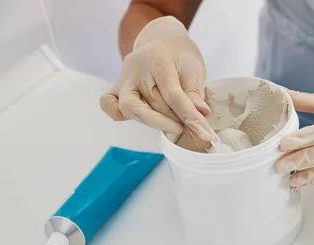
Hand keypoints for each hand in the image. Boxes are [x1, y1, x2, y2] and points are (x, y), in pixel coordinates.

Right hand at [100, 16, 216, 150]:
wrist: (162, 43)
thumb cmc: (179, 56)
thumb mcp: (193, 68)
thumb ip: (195, 93)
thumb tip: (201, 114)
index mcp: (157, 58)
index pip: (172, 93)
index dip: (189, 116)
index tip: (204, 133)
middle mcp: (135, 69)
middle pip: (152, 103)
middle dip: (174, 121)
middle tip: (194, 130)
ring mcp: (123, 80)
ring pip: (130, 108)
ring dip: (155, 122)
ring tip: (177, 126)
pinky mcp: (116, 90)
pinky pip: (109, 105)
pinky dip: (122, 116)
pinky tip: (147, 122)